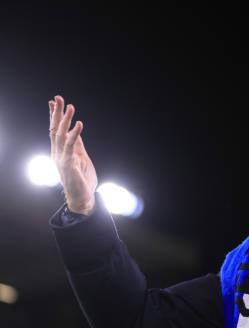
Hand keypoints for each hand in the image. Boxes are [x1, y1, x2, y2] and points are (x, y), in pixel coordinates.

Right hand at [49, 95, 97, 214]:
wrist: (83, 198)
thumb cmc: (82, 179)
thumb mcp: (81, 157)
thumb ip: (77, 144)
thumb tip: (76, 129)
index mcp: (60, 150)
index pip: (55, 129)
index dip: (54, 115)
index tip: (53, 101)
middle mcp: (58, 152)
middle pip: (55, 128)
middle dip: (56, 113)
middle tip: (58, 98)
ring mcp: (61, 158)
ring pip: (61, 135)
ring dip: (65, 120)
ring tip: (70, 107)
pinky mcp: (68, 163)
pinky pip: (71, 146)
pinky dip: (75, 134)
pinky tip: (79, 124)